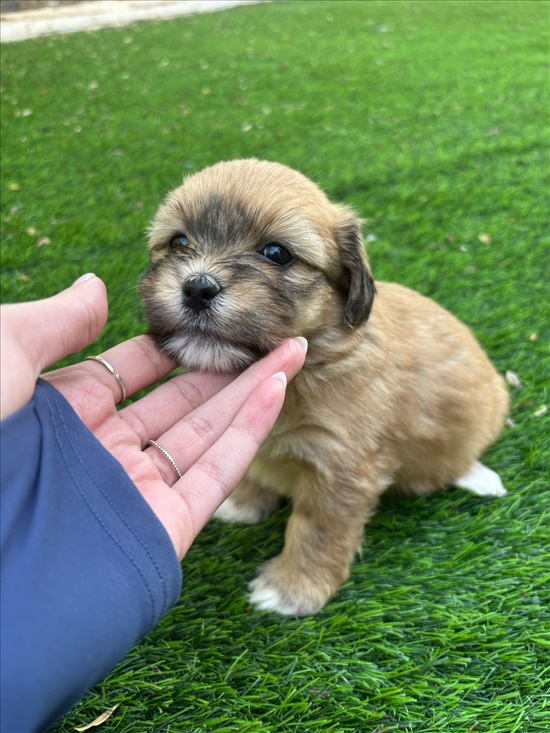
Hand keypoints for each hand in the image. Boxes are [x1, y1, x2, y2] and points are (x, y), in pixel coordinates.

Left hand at [0, 274, 306, 559]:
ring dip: (250, 393)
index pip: (124, 376)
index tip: (200, 327)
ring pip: (205, 436)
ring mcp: (135, 494)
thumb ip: (50, 324)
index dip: (165, 350)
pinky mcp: (164, 530)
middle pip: (176, 404)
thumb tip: (94, 286)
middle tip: (264, 334)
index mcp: (59, 419)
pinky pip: (215, 475)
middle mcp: (100, 457)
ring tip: (290, 352)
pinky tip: (277, 389)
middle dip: (222, 369)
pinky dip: (249, 433)